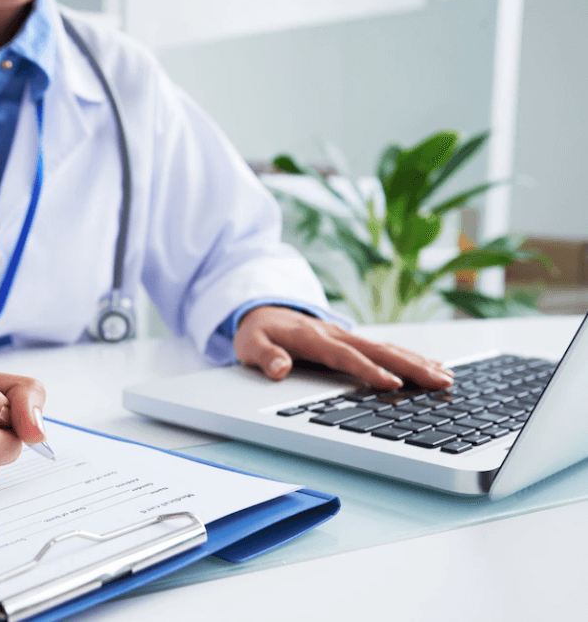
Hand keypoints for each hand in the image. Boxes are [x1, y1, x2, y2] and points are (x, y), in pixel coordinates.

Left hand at [233, 306, 453, 390]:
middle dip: (410, 366)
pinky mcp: (352, 341)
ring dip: (417, 362)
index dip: (368, 370)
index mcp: (313, 338)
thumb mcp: (250, 345)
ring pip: (387, 348)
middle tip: (439, 382)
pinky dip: (408, 357)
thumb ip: (265, 356)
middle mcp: (336, 334)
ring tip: (446, 378)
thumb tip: (279, 369)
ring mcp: (346, 336)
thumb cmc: (257, 332)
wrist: (262, 311)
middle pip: (378, 351)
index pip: (346, 356)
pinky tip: (430, 367)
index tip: (391, 385)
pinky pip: (384, 349)